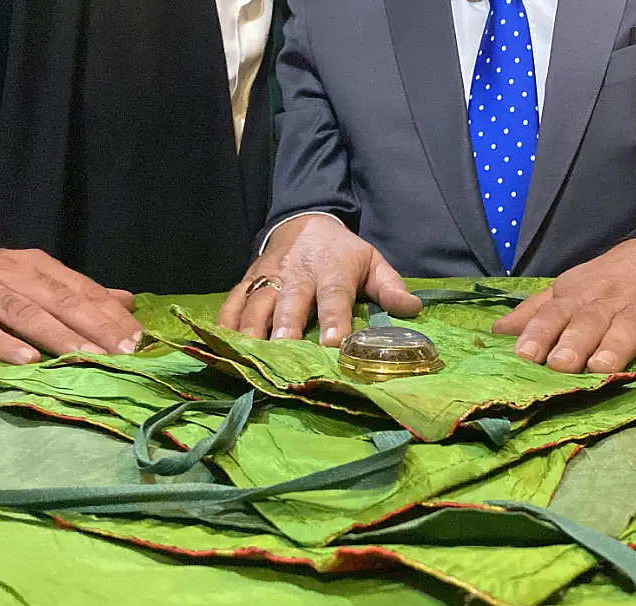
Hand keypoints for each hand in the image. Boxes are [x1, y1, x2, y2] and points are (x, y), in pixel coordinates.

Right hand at [0, 228, 142, 364]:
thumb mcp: (31, 277)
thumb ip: (77, 291)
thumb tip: (127, 301)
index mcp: (37, 266)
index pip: (81, 290)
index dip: (110, 314)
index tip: (139, 339)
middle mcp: (12, 273)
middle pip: (60, 300)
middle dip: (95, 326)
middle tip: (125, 351)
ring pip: (24, 312)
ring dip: (58, 335)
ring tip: (87, 356)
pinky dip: (1, 343)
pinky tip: (25, 360)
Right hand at [217, 215, 421, 345]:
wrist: (304, 220)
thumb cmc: (342, 251)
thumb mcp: (371, 261)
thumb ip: (390, 287)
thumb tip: (413, 309)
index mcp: (332, 271)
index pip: (334, 298)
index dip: (334, 320)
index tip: (333, 343)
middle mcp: (298, 274)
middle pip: (290, 304)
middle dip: (286, 328)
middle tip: (284, 353)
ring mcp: (270, 278)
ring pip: (257, 304)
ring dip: (253, 330)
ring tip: (251, 355)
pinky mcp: (249, 281)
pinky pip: (234, 301)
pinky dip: (226, 321)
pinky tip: (223, 343)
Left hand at [493, 238, 635, 377]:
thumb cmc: (606, 279)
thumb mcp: (568, 289)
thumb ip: (535, 312)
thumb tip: (497, 331)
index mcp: (577, 295)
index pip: (553, 313)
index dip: (538, 333)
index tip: (522, 355)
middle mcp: (608, 300)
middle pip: (589, 321)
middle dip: (573, 343)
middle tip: (560, 366)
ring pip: (629, 326)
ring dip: (616, 347)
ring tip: (602, 367)